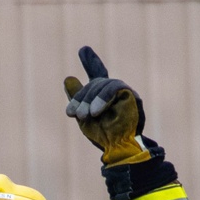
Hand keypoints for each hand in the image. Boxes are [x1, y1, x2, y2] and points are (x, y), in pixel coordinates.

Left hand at [64, 47, 146, 165]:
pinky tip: (96, 112)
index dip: (90, 61)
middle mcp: (114, 89)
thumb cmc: (102, 136)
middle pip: (94, 83)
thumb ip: (77, 97)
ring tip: (84, 116)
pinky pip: (113, 88)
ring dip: (90, 100)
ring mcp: (122, 91)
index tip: (83, 50)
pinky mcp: (131, 94)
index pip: (97, 73)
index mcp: (103, 94)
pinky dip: (102, 99)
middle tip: (74, 114)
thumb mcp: (84, 116)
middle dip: (82, 97)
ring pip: (102, 85)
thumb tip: (68, 78)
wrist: (117, 149)